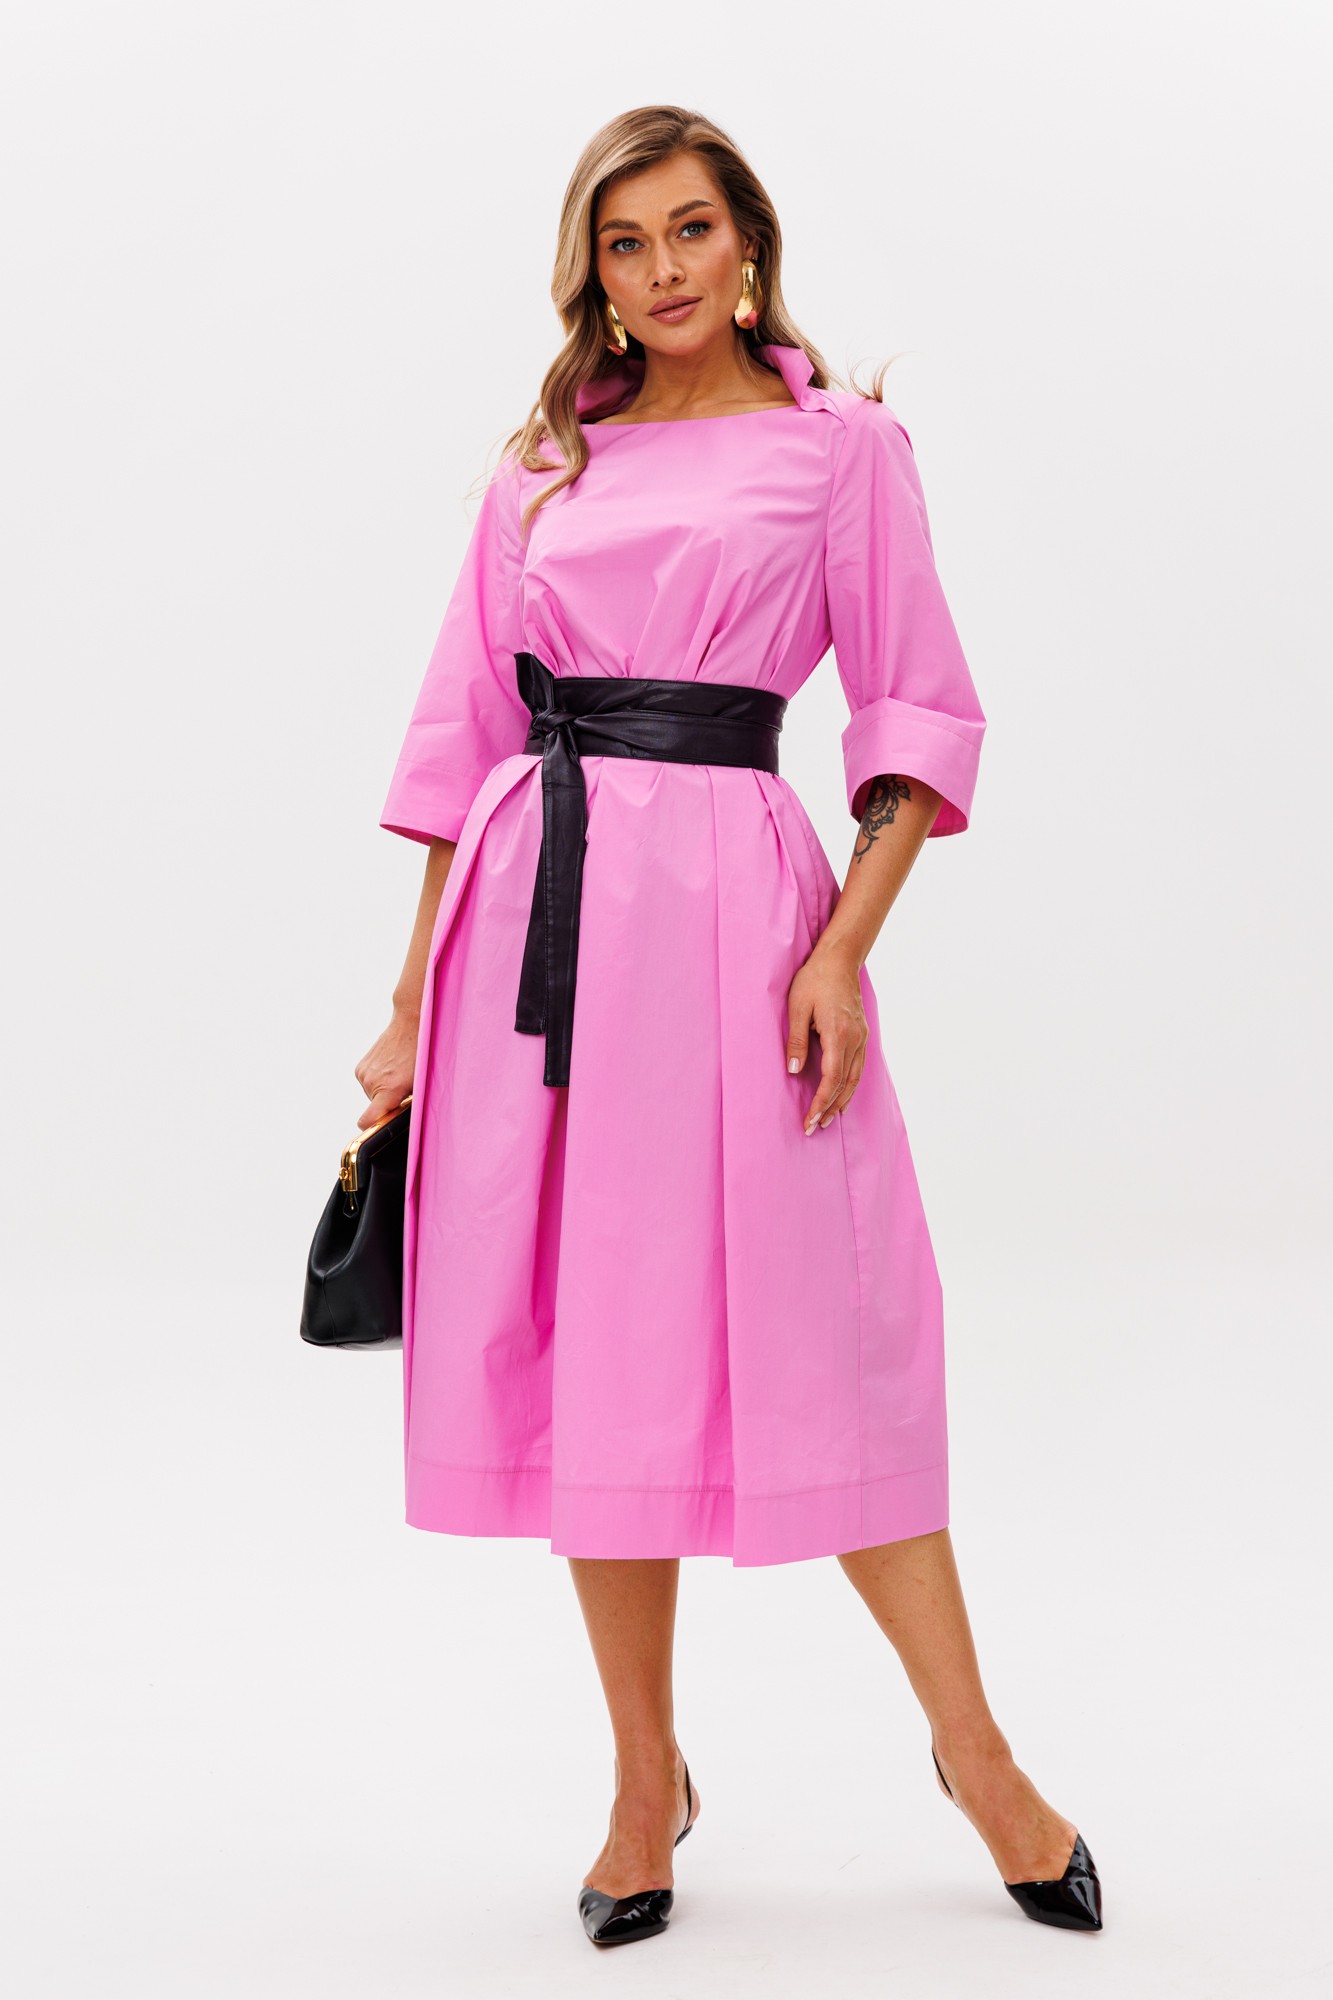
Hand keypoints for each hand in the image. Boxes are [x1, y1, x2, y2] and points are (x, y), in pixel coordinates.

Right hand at [354, 1005, 418, 1129]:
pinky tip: (390, 1068)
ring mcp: (363, 1074)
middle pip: (375, 1107)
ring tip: (397, 1073)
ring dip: (383, 1090)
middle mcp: (371, 1083)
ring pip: (372, 1095)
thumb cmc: (420, 1055)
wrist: (410, 1024)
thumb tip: (402, 1117)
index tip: (376, 1128)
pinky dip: (378, 1080)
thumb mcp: (420, 1083)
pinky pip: (368, 1083)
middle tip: (402, 1088)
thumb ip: (410, 1103)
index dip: (371, 1128)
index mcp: (387, 1090)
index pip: (368, 1120)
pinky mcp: (360, 1067)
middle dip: (388, 1102)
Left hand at [785, 941, 868, 1134]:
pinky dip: (850, 1085)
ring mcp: (861, 1037)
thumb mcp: (797, 1006)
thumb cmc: (815, 979)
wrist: (840, 959)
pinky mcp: (862, 1034)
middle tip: (815, 1127)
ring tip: (828, 1119)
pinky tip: (841, 1096)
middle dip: (830, 1108)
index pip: (831, 1078)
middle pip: (845, 1083)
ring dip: (841, 1100)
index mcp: (838, 1033)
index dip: (820, 1102)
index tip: (810, 1119)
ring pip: (855, 1078)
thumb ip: (796, 1039)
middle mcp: (855, 1038)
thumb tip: (793, 1071)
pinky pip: (858, 1067)